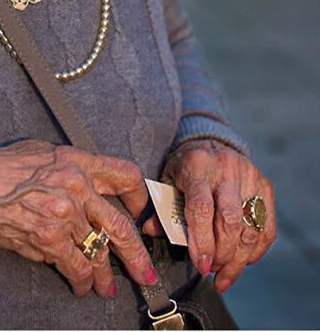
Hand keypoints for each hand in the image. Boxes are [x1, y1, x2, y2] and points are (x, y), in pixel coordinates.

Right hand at [0, 140, 158, 297]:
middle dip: (136, 255)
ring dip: (105, 275)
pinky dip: (82, 282)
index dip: (141, 200)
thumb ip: (72, 170)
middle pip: (122, 225)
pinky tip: (81, 287)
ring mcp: (64, 214)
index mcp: (77, 161)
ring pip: (99, 252)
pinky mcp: (49, 239)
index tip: (144, 217)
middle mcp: (76, 186)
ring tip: (106, 286)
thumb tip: (92, 192)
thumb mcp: (43, 154)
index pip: (126, 175)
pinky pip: (77, 267)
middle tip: (144, 271)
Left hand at [163, 140, 275, 291]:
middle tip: (211, 270)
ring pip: (251, 228)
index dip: (202, 242)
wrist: (210, 142)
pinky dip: (255, 251)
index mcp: (197, 165)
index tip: (201, 266)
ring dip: (238, 259)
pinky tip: (242, 261)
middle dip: (222, 254)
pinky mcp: (265, 185)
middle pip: (230, 221)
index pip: (202, 208)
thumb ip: (161, 206)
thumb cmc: (186, 167)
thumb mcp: (168, 179)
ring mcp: (249, 176)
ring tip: (224, 273)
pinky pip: (266, 227)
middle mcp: (226, 169)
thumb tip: (151, 230)